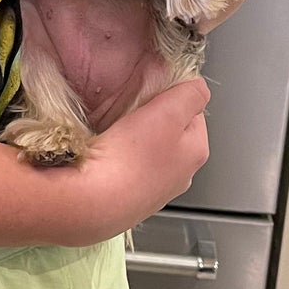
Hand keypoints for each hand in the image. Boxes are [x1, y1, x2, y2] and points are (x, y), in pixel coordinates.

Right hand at [66, 75, 210, 237]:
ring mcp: (153, 192)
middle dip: (150, 119)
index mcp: (196, 153)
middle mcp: (180, 177)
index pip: (193, 112)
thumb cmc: (129, 159)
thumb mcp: (169, 111)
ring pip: (145, 151)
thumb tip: (197, 86)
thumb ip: (190, 93)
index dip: (171, 98)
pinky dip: (115, 159)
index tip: (151, 97)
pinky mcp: (127, 200)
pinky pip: (124, 169)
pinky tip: (104, 157)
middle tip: (130, 115)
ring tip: (114, 137)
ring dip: (131, 140)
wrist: (90, 202)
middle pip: (169, 131)